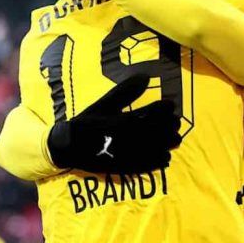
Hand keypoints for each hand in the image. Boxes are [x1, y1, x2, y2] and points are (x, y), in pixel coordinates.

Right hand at [48, 74, 181, 173]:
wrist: (71, 146)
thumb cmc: (88, 122)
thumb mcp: (105, 103)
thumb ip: (126, 91)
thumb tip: (145, 76)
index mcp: (127, 118)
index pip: (158, 111)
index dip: (167, 107)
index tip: (169, 106)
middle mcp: (133, 136)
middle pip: (165, 129)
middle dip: (171, 124)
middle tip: (173, 122)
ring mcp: (133, 152)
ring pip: (164, 146)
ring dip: (169, 141)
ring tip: (172, 138)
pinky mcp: (131, 166)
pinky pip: (155, 163)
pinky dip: (162, 158)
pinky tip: (164, 155)